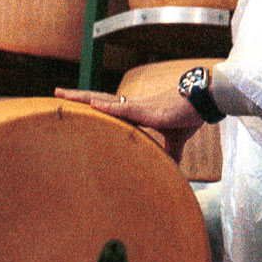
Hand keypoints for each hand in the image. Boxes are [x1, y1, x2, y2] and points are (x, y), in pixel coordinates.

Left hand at [53, 86, 204, 160]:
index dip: (92, 104)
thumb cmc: (190, 114)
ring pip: (106, 101)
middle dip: (78, 97)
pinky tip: (93, 105)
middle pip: (100, 99)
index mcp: (137, 112)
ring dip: (84, 98)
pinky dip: (108, 109)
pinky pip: (125, 109)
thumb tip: (171, 170)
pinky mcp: (151, 112)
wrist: (205, 102)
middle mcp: (134, 107)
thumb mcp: (176, 138)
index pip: (109, 107)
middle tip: (56, 92)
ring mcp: (140, 108)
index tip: (73, 102)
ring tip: (63, 94)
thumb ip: (169, 153)